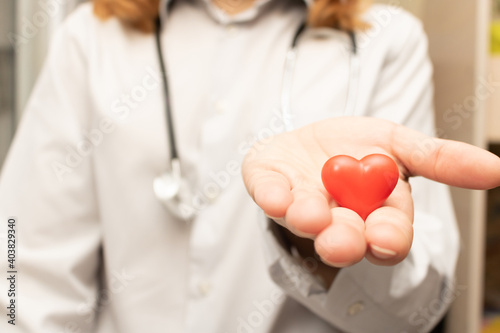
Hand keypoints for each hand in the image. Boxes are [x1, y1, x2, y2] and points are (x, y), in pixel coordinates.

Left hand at [242, 117, 499, 266]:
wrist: (310, 138)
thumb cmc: (357, 148)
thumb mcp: (400, 145)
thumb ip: (439, 160)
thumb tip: (498, 171)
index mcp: (371, 215)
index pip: (386, 236)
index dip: (388, 238)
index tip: (386, 238)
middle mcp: (335, 220)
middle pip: (344, 239)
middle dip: (344, 241)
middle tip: (343, 240)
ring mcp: (298, 206)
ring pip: (304, 221)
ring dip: (307, 219)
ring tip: (309, 214)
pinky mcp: (268, 186)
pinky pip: (267, 193)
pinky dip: (271, 195)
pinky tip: (275, 196)